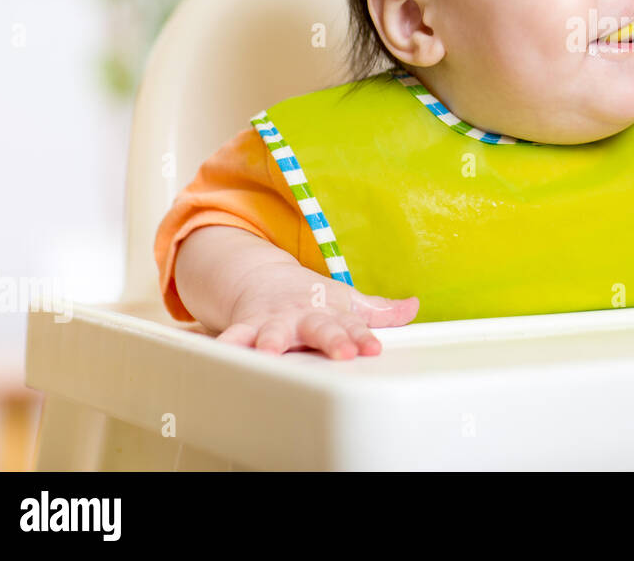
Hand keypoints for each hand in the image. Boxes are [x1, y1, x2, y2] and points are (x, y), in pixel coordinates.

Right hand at [217, 261, 419, 359]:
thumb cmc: (312, 298)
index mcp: (331, 312)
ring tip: (271, 353)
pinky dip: (227, 345)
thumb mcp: (348, 301)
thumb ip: (379, 311)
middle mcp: (303, 316)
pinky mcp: (247, 327)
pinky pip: (234, 337)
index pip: (353, 326)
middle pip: (320, 328)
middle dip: (331, 340)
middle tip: (342, 352)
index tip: (373, 349)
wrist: (266, 278)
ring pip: (273, 333)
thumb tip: (412, 308)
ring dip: (273, 342)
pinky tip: (221, 355)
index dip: (364, 337)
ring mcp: (275, 321)